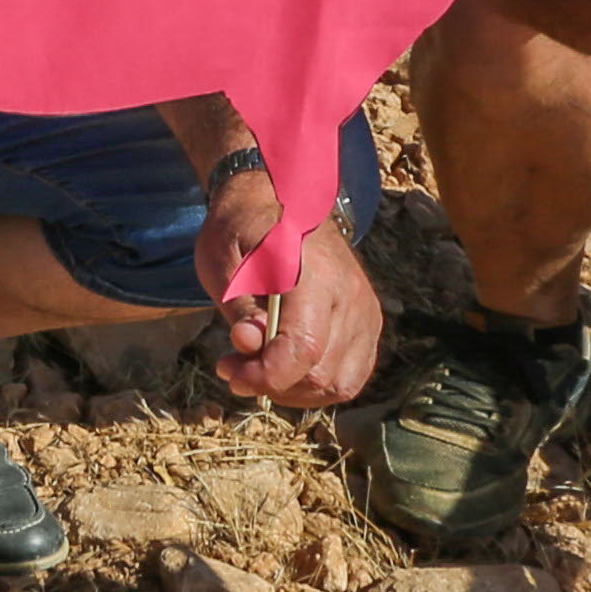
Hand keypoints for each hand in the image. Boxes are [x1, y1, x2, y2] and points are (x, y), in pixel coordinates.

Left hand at [206, 214, 383, 408]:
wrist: (283, 201)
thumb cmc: (245, 228)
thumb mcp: (222, 258)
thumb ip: (238, 305)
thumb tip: (251, 344)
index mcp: (315, 274)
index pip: (304, 348)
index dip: (267, 376)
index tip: (231, 373)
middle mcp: (351, 296)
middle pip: (321, 374)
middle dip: (273, 383)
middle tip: (233, 366)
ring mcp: (366, 312)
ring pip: (340, 384)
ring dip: (295, 390)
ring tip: (257, 369)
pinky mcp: (368, 324)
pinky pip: (351, 376)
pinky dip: (317, 385)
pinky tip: (285, 370)